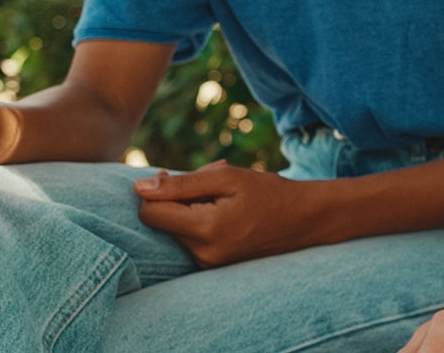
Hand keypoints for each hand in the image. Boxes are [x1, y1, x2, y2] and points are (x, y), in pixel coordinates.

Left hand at [133, 160, 322, 266]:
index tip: (173, 177)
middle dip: (178, 199)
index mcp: (205, 229)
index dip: (155, 190)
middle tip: (210, 183)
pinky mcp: (212, 267)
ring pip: (175, 230)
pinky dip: (199, 223)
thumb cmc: (268, 192)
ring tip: (224, 199)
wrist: (304, 220)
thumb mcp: (227, 177)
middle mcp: (202, 254)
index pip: (149, 213)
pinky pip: (189, 240)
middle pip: (163, 221)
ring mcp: (207, 264)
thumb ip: (181, 183)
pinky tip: (226, 214)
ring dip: (190, 210)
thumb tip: (139, 188)